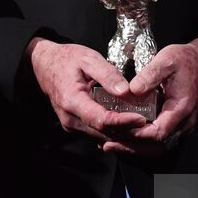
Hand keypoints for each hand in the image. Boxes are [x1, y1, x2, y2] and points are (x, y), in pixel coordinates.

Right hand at [28, 37, 147, 140]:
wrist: (44, 65)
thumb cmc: (66, 60)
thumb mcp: (88, 58)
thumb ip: (107, 74)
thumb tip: (125, 91)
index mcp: (72, 101)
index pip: (101, 119)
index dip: (123, 122)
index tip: (142, 119)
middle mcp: (71, 119)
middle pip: (104, 134)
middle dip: (130, 135)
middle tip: (152, 133)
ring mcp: (72, 125)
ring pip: (103, 137)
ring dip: (125, 138)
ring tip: (148, 138)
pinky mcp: (77, 126)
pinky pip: (99, 134)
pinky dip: (117, 135)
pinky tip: (134, 133)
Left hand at [102, 37, 197, 155]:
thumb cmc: (186, 60)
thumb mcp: (166, 60)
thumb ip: (149, 75)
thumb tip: (131, 90)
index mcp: (181, 108)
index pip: (159, 133)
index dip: (137, 134)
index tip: (118, 130)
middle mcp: (183, 122)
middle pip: (156, 145)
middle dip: (131, 145)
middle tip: (108, 143)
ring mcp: (181, 125)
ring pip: (157, 145)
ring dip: (135, 146)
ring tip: (111, 143)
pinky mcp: (176, 123)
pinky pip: (159, 138)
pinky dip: (141, 141)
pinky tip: (124, 136)